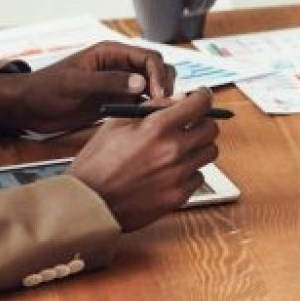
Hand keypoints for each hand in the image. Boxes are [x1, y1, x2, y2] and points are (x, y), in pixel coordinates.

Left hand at [0, 42, 174, 133]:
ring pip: (152, 87)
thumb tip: (141, 84)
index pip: (148, 58)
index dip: (158, 75)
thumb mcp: (75, 84)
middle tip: (163, 108)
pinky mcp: (116, 101)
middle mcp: (120, 66)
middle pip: (156, 70)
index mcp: (111, 53)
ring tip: (158, 117)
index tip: (159, 96)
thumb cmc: (46, 88)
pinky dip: (148, 111)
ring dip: (159, 99)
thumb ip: (108, 82)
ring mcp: (119, 84)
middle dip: (164, 86)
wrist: (28, 107)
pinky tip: (148, 123)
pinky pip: (140, 103)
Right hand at [67, 88, 220, 231]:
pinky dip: (190, 171)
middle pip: (211, 129)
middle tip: (191, 124)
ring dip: (198, 147)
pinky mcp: (179, 196)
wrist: (88, 204)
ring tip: (179, 148)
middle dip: (203, 122)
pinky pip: (198, 177)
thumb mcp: (116, 124)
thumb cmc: (97, 163)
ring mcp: (178, 175)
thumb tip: (178, 99)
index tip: (201, 97)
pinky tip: (171, 171)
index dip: (203, 97)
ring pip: (209, 153)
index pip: (200, 104)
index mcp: (157, 128)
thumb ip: (150, 108)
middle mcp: (173, 150)